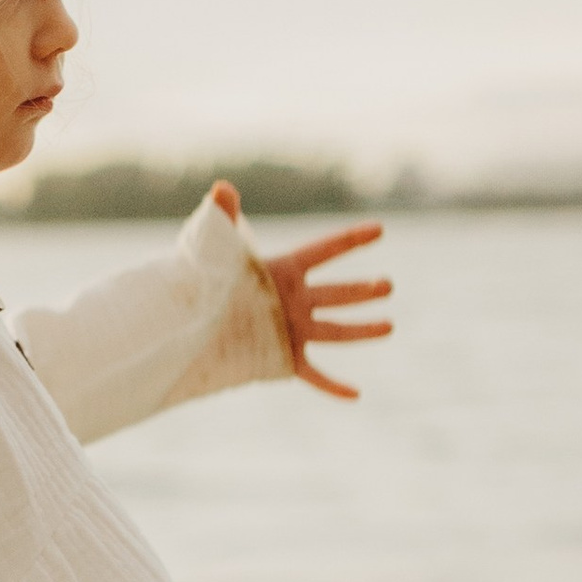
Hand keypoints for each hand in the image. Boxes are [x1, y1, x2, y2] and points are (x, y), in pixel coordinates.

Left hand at [216, 192, 393, 397]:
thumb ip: (222, 217)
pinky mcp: (285, 358)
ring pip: (335, 331)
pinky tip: (355, 394)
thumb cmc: (205, 278)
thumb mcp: (215, 245)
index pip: (323, 252)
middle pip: (336, 294)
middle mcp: (295, 300)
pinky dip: (333, 387)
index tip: (380, 229)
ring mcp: (294, 329)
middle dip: (362, 290)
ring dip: (362, 330)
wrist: (191, 320)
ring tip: (389, 327)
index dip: (350, 240)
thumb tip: (221, 187)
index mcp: (284, 270)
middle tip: (388, 285)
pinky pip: (314, 374)